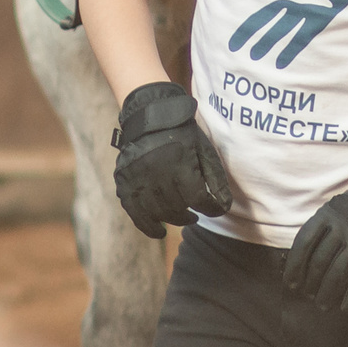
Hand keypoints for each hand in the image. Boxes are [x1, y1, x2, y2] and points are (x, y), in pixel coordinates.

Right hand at [111, 81, 231, 239]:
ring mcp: (137, 178)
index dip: (211, 209)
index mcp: (179, 163)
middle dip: (191, 216)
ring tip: (182, 218)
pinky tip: (160, 231)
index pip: (199, 199)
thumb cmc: (182, 133)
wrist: (150, 115)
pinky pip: (135, 212)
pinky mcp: (124, 182)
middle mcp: (156, 172)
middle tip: (196, 215)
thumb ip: (215, 179)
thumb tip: (223, 206)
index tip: (216, 210)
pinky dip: (148, 226)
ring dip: (173, 220)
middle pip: (177, 209)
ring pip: (157, 213)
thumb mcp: (204, 150)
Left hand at [285, 150, 347, 312]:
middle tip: (308, 296)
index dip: (294, 266)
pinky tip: (346, 308)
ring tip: (323, 305)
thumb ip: (323, 228)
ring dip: (328, 293)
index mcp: (329, 213)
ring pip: (339, 273)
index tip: (291, 283)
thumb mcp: (338, 206)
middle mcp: (344, 226)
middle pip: (320, 262)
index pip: (304, 243)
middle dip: (311, 284)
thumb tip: (304, 259)